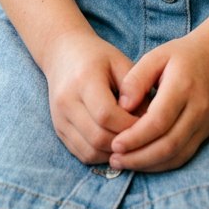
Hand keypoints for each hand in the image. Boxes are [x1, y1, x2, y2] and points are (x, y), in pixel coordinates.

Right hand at [42, 29, 141, 164]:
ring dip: (113, 152)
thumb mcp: (120, 62)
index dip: (129, 125)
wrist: (63, 53)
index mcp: (83, 79)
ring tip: (130, 141)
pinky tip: (115, 143)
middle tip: (142, 136)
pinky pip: (82, 154)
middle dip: (124, 142)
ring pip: (89, 152)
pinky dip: (102, 155)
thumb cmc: (98, 57)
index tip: (148, 123)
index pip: (106, 114)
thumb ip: (135, 90)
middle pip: (97, 137)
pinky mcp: (59, 130)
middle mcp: (66, 101)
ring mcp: (59, 118)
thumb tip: (149, 121)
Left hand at [109, 31, 208, 172]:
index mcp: (183, 86)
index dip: (135, 137)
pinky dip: (163, 164)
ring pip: (177, 155)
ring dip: (149, 164)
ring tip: (124, 163)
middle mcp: (198, 109)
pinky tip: (144, 162)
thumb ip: (137, 79)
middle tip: (115, 159)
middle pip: (168, 144)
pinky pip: (185, 156)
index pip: (159, 121)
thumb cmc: (184, 55)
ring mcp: (205, 124)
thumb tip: (121, 106)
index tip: (115, 143)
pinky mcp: (207, 132)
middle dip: (139, 157)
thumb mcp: (157, 55)